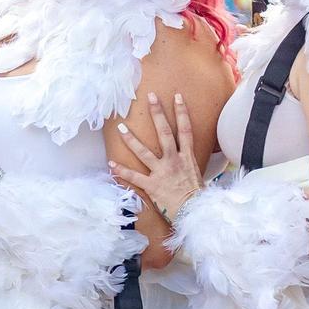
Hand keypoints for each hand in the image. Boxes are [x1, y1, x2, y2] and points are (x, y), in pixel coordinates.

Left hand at [111, 92, 202, 220]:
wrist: (195, 212)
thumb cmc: (196, 195)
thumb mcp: (197, 174)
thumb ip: (189, 163)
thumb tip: (188, 156)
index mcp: (187, 157)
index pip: (185, 130)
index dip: (182, 112)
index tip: (177, 96)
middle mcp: (174, 161)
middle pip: (165, 133)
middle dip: (158, 113)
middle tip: (150, 97)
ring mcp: (162, 172)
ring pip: (144, 151)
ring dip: (131, 139)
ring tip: (120, 127)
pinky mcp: (152, 185)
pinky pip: (134, 176)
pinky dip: (122, 170)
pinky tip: (111, 163)